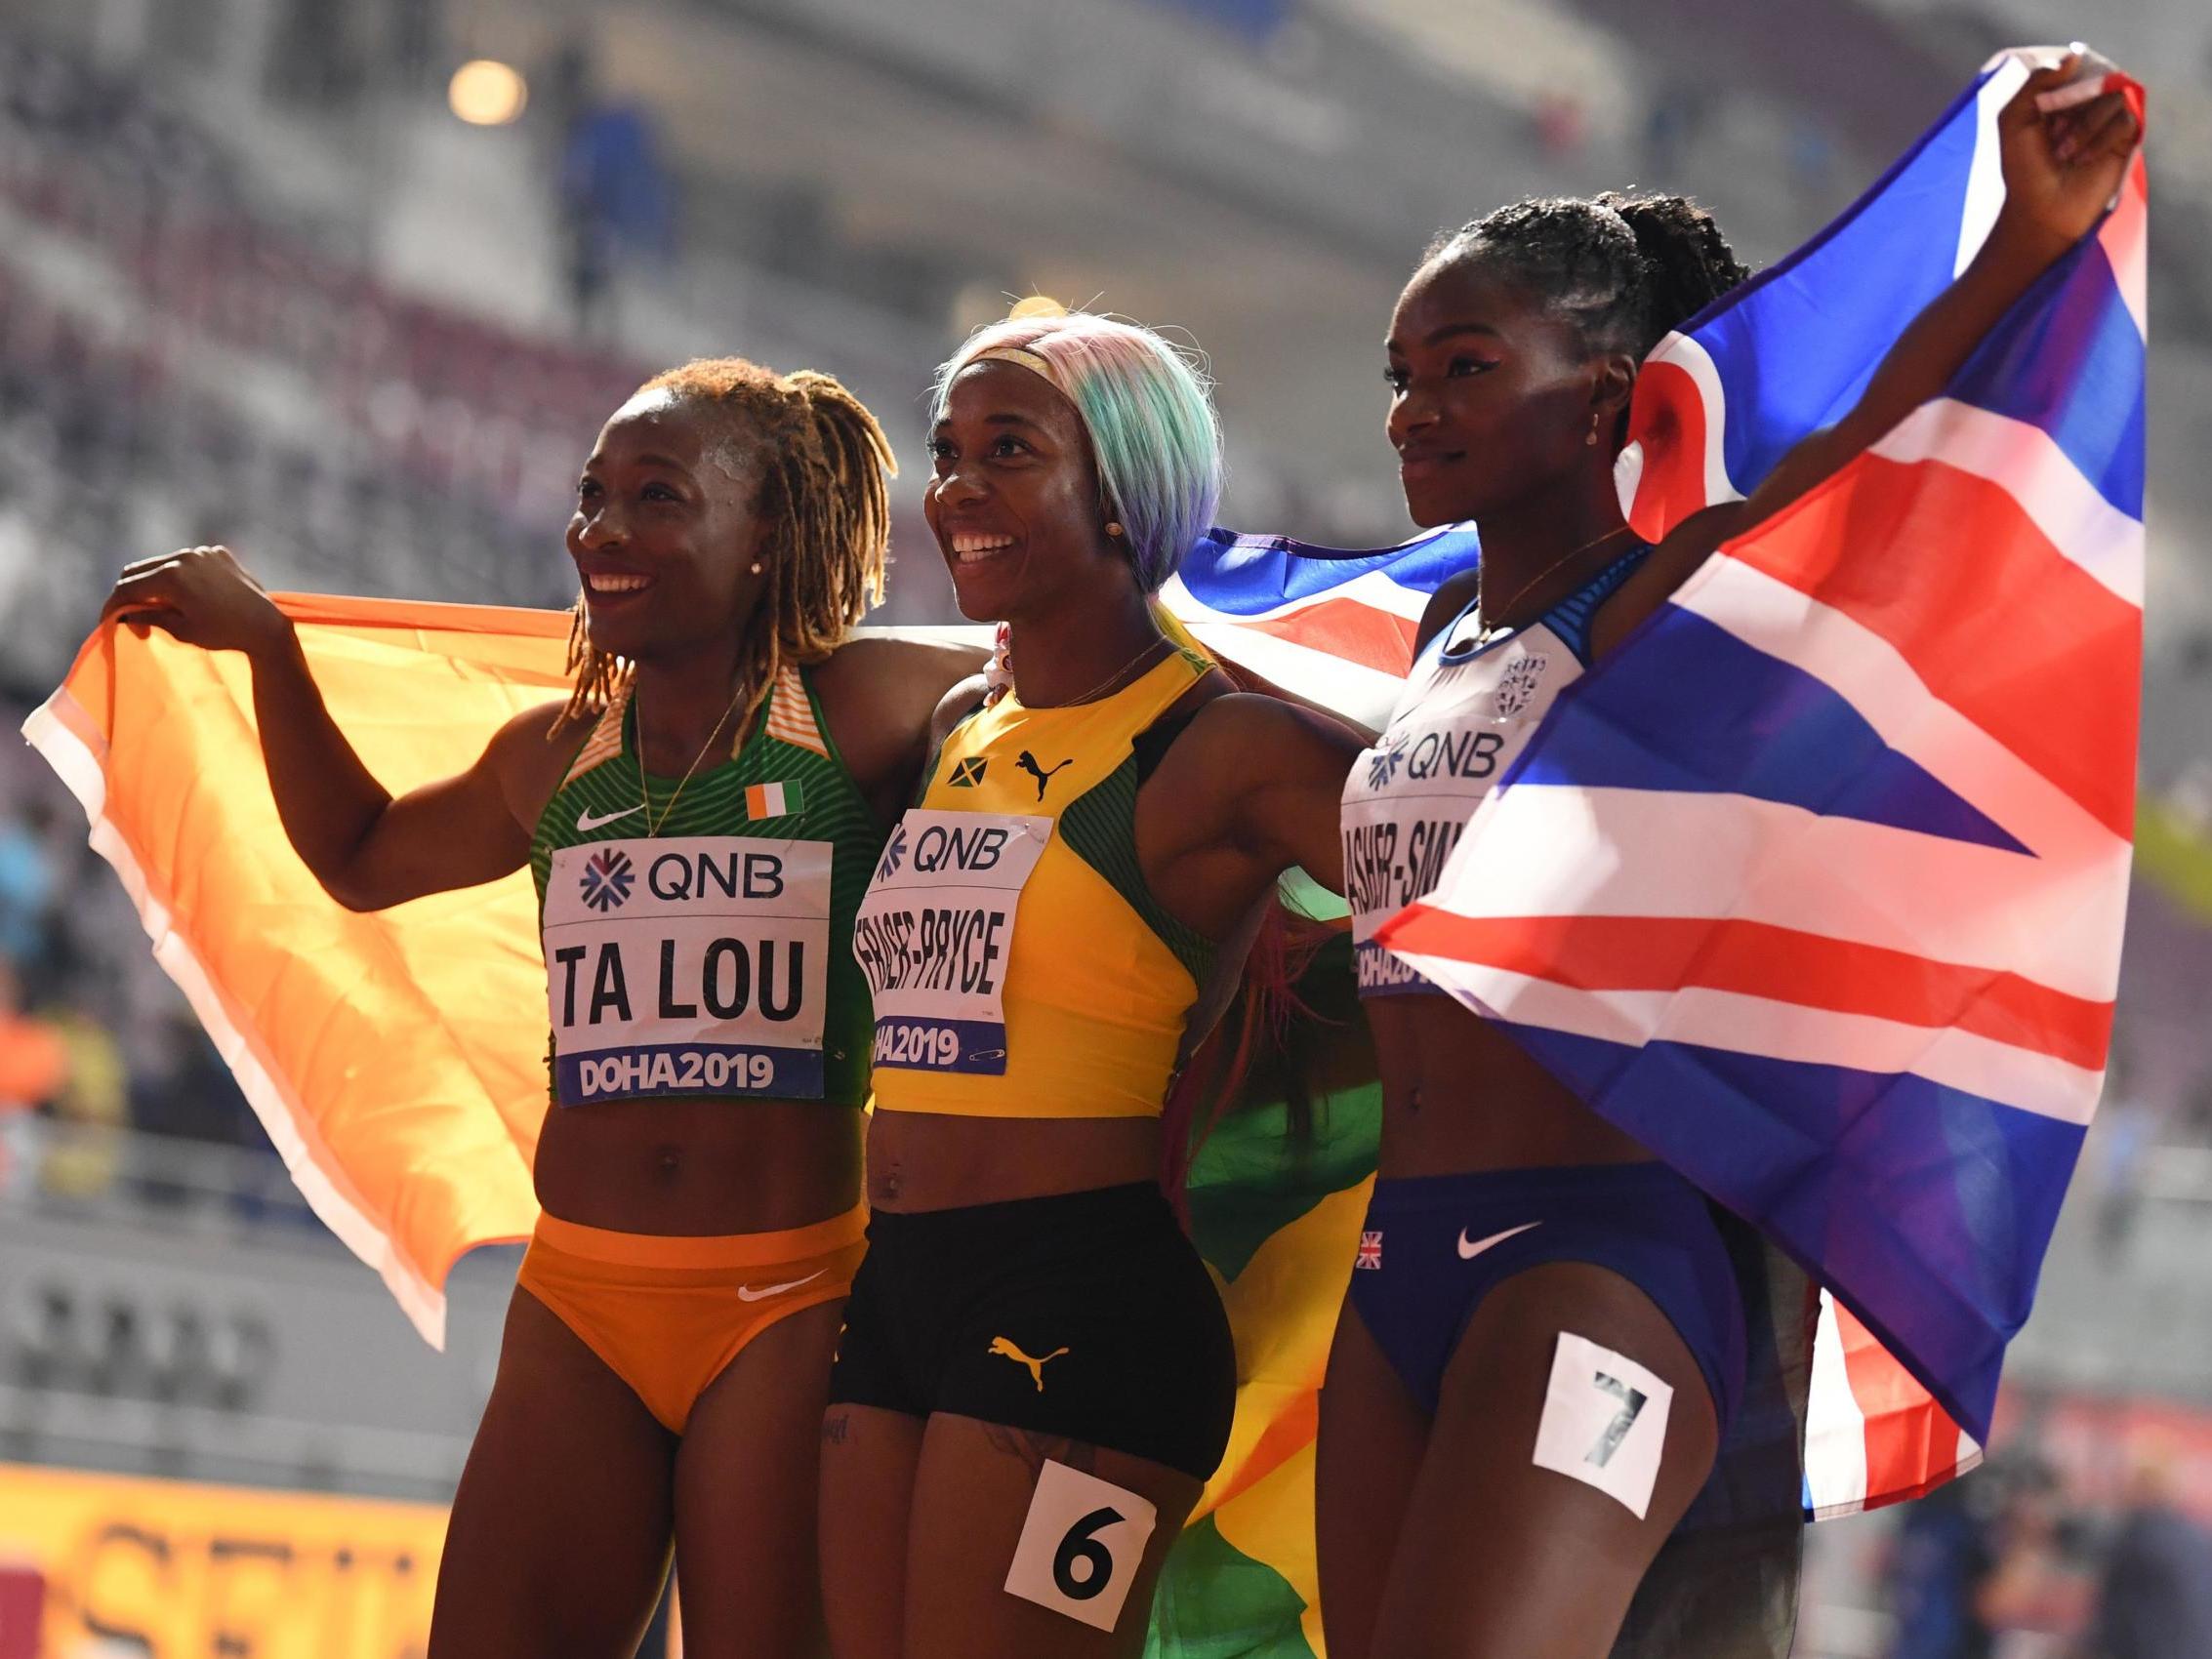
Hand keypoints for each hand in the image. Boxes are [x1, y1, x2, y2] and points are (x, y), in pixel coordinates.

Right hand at [99, 545, 292, 656]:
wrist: (266, 627)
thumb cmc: (223, 634)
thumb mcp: (180, 630)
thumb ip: (147, 617)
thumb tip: (123, 614)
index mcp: (170, 576)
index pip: (127, 588)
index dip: (114, 607)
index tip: (113, 624)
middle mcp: (184, 556)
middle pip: (139, 571)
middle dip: (132, 595)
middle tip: (136, 620)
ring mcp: (203, 552)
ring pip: (162, 564)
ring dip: (155, 584)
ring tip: (163, 610)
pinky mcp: (219, 553)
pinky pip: (189, 561)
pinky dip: (180, 576)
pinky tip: (190, 597)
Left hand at [1993, 47, 2141, 260]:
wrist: (2040, 209)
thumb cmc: (2023, 169)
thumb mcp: (2014, 120)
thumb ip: (2037, 83)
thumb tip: (2075, 56)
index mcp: (2061, 97)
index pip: (2076, 67)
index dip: (2064, 87)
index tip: (2047, 113)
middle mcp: (2087, 104)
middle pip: (2098, 77)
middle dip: (2073, 107)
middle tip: (2054, 136)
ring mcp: (2108, 120)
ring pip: (2114, 97)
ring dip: (2085, 127)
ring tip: (2066, 154)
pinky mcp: (2126, 139)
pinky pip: (2127, 119)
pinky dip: (2102, 139)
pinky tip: (2085, 159)